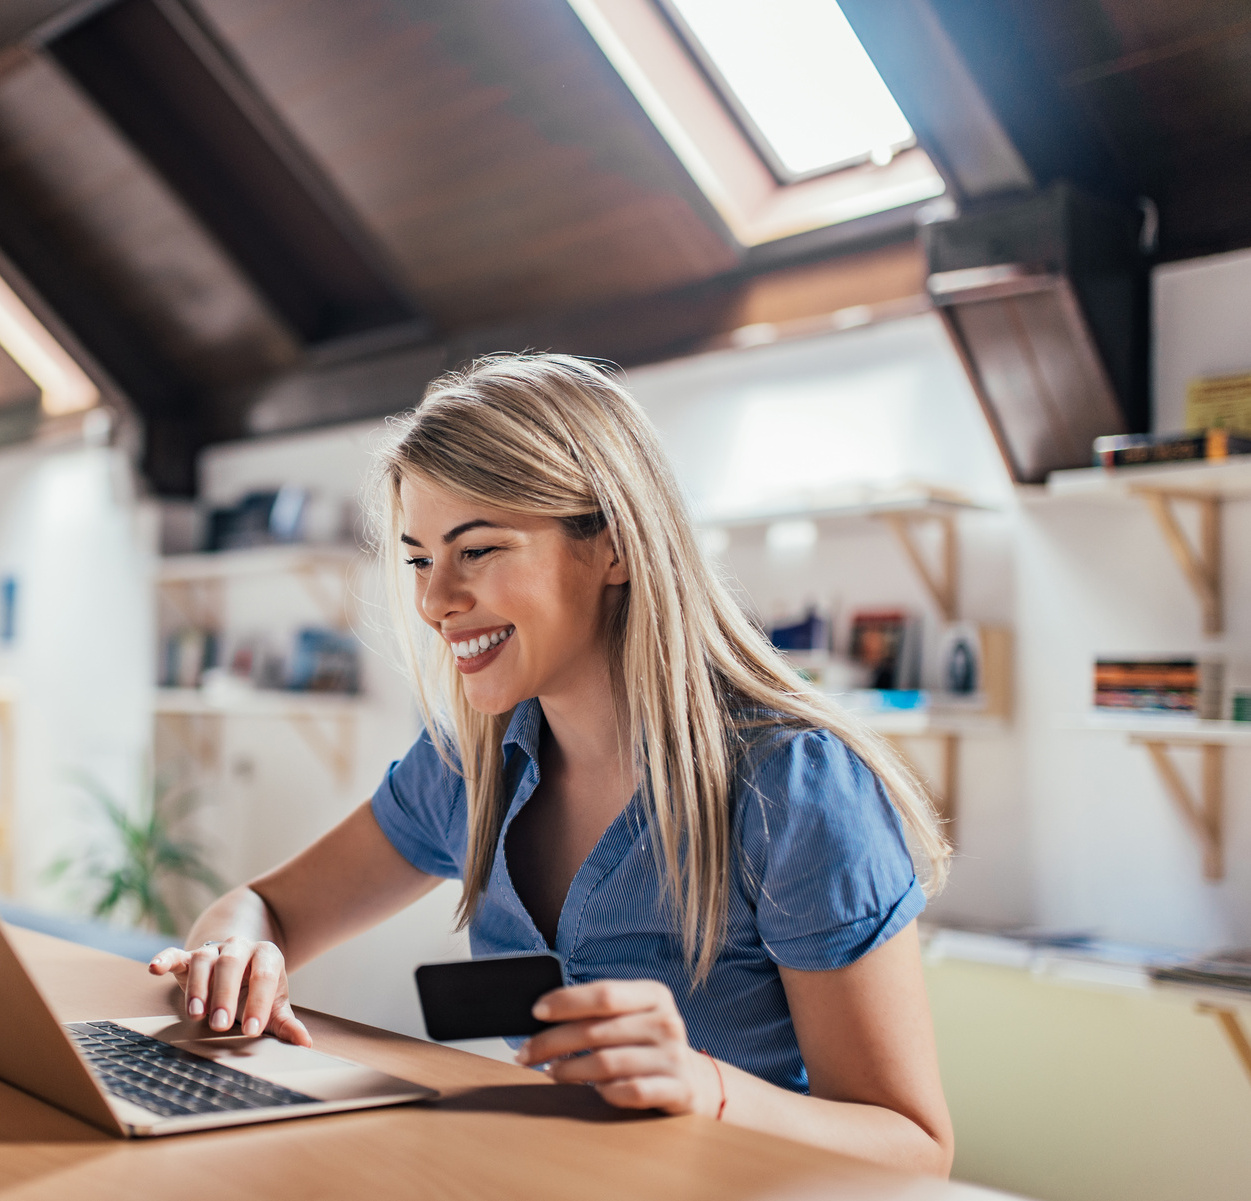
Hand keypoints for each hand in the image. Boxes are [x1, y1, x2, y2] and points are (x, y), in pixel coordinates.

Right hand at [148, 937, 310, 1046]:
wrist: (239, 963)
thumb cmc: (256, 990)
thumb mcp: (273, 1004)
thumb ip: (286, 1023)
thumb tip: (305, 1043)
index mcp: (266, 955)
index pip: (264, 976)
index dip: (260, 1002)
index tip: (254, 1030)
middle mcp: (240, 947)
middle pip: (231, 965)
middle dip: (226, 994)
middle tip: (220, 1025)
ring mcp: (213, 950)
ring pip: (203, 961)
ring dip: (198, 987)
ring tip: (196, 1014)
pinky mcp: (188, 955)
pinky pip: (176, 954)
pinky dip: (165, 959)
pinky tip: (155, 969)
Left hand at [514, 978, 721, 1115]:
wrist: (692, 1079)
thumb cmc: (645, 1043)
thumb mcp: (632, 1016)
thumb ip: (599, 1012)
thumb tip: (543, 1013)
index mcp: (654, 994)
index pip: (603, 994)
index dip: (566, 1001)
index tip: (535, 1012)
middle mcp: (666, 1021)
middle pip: (596, 1031)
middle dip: (552, 1042)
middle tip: (525, 1054)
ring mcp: (674, 1057)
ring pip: (607, 1063)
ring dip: (570, 1070)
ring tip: (551, 1072)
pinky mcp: (677, 1090)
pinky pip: (629, 1092)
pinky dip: (604, 1093)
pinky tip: (591, 1091)